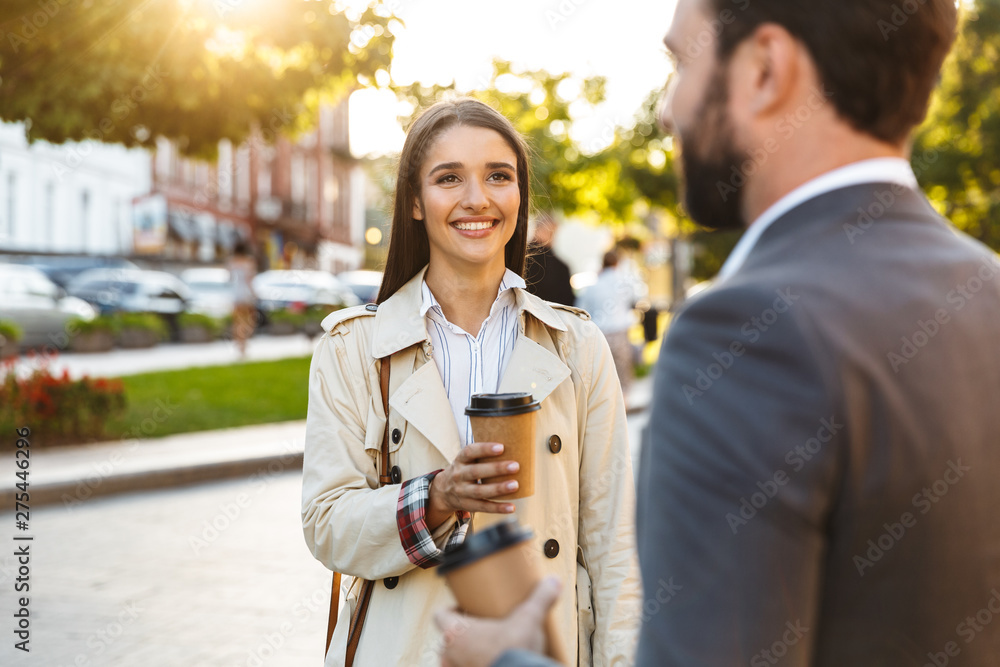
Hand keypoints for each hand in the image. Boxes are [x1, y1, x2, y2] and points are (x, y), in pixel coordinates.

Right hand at [428, 443, 518, 527]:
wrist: (443, 490)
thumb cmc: (465, 470)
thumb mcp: (467, 460)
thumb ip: (482, 455)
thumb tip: (513, 447)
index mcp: (460, 460)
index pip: (470, 452)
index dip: (485, 449)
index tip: (501, 447)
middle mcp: (459, 475)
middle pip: (476, 472)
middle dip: (496, 469)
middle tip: (515, 466)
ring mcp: (462, 492)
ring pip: (480, 491)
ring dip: (498, 488)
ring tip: (515, 485)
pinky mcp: (468, 505)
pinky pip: (483, 507)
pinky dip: (498, 508)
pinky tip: (511, 507)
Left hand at [435, 577, 561, 666]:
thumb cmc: (513, 652)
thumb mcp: (529, 619)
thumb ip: (540, 599)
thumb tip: (553, 582)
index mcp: (456, 632)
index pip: (440, 615)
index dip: (451, 610)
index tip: (466, 608)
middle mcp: (450, 653)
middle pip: (447, 637)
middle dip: (462, 633)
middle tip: (481, 628)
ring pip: (452, 659)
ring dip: (464, 654)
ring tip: (484, 648)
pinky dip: (472, 665)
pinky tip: (488, 662)